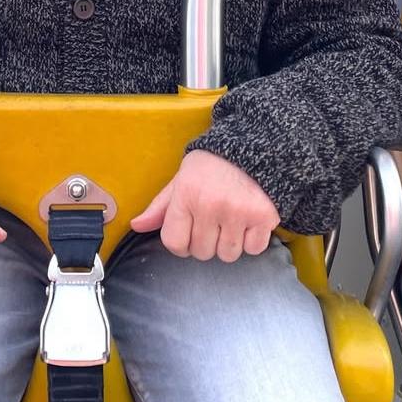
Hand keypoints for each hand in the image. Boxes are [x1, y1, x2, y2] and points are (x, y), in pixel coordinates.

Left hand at [130, 150, 278, 261]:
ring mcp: (239, 212)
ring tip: (232, 220)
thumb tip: (136, 226)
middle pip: (202, 252)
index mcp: (186, 195)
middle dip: (206, 241)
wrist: (253, 145)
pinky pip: (254, 249)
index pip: (174, 243)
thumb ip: (160, 207)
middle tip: (214, 221)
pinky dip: (252, 241)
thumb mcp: (181, 180)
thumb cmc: (211, 166)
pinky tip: (249, 221)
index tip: (190, 232)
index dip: (181, 243)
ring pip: (228, 255)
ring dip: (229, 243)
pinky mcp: (264, 216)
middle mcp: (211, 205)